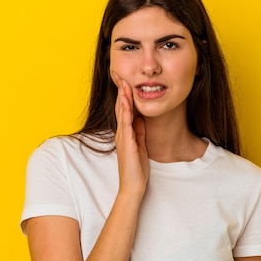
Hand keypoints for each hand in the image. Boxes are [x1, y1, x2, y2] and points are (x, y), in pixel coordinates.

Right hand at [113, 72, 148, 196]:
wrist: (133, 186)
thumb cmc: (136, 169)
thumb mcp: (140, 146)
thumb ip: (139, 132)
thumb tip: (140, 119)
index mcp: (125, 133)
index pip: (123, 110)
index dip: (124, 95)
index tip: (125, 81)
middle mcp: (121, 133)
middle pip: (120, 107)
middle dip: (121, 90)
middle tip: (120, 74)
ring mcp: (123, 138)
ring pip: (121, 112)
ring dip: (122, 97)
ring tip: (123, 82)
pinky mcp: (127, 143)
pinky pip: (126, 124)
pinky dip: (125, 111)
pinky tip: (126, 102)